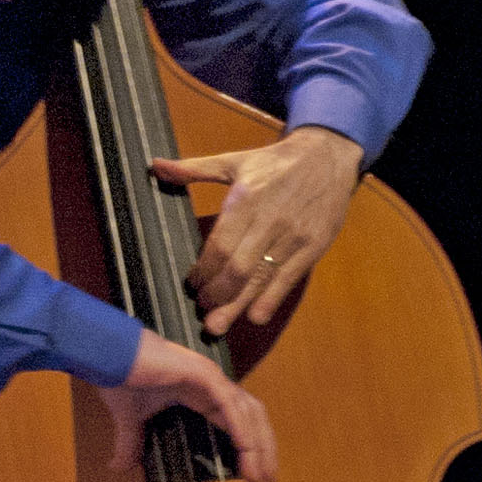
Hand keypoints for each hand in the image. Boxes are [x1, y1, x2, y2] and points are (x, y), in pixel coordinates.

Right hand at [97, 328, 277, 481]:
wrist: (108, 354)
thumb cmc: (120, 376)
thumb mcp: (129, 419)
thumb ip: (131, 443)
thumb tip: (118, 467)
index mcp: (201, 392)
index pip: (237, 420)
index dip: (250, 445)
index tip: (254, 473)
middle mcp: (212, 384)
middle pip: (252, 416)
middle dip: (263, 448)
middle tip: (267, 478)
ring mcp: (210, 377)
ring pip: (248, 411)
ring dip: (258, 443)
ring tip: (260, 472)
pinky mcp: (202, 373)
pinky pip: (229, 403)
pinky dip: (241, 426)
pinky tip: (246, 447)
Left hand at [150, 125, 362, 335]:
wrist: (327, 156)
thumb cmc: (275, 162)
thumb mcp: (234, 161)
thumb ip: (194, 169)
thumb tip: (154, 166)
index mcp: (246, 199)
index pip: (220, 245)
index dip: (203, 270)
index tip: (192, 283)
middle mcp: (270, 220)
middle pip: (238, 268)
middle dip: (216, 295)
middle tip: (202, 310)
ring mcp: (293, 236)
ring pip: (261, 278)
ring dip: (237, 305)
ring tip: (217, 326)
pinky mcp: (313, 246)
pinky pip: (289, 279)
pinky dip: (271, 300)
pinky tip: (255, 316)